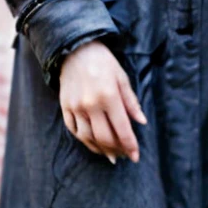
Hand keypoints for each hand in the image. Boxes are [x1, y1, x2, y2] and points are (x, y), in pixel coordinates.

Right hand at [59, 40, 147, 164]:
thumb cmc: (103, 62)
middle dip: (116, 150)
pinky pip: (75, 131)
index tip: (135, 156)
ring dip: (101, 150)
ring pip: (88, 138)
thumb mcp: (122, 78)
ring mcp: (76, 107)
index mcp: (109, 96)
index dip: (130, 145)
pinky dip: (85, 141)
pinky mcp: (65, 108)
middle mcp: (91, 104)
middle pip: (104, 138)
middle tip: (123, 155)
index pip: (122, 129)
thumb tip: (142, 122)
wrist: (76, 50)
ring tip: (110, 154)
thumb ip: (131, 102)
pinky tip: (94, 144)